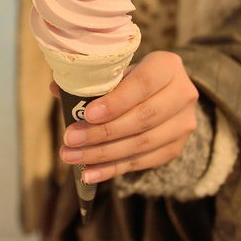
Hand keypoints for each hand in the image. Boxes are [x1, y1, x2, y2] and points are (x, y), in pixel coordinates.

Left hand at [55, 51, 198, 183]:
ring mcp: (183, 123)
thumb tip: (56, 89)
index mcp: (166, 66)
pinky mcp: (176, 147)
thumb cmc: (131, 78)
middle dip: (102, 132)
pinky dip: (113, 169)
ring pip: (142, 144)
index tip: (87, 115)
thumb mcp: (117, 71)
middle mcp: (183, 93)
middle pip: (142, 119)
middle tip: (70, 139)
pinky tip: (90, 173)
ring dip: (103, 154)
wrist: (165, 94)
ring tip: (73, 157)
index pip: (142, 85)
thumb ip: (92, 80)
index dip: (115, 102)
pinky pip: (142, 162)